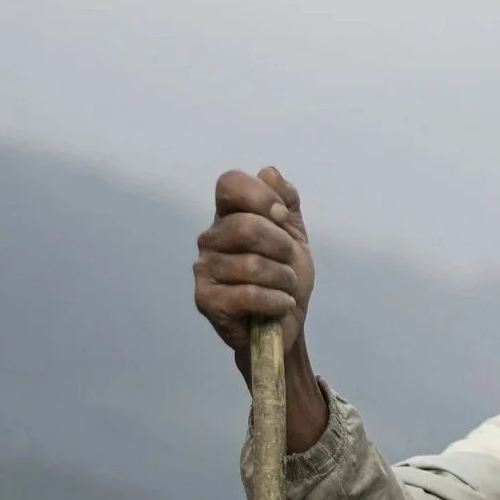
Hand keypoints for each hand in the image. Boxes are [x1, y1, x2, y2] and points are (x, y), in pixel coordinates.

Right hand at [195, 166, 314, 359]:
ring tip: (286, 289)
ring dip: (283, 279)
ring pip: (251, 265)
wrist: (285, 327)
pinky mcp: (206, 300)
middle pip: (245, 226)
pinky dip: (276, 301)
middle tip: (290, 264)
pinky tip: (281, 305)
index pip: (230, 184)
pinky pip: (248, 295)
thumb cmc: (284, 280)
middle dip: (281, 247)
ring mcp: (204, 269)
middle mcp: (210, 239)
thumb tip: (269, 173)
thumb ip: (286, 202)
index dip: (261, 196)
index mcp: (227, 217)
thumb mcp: (295, 236)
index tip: (282, 218)